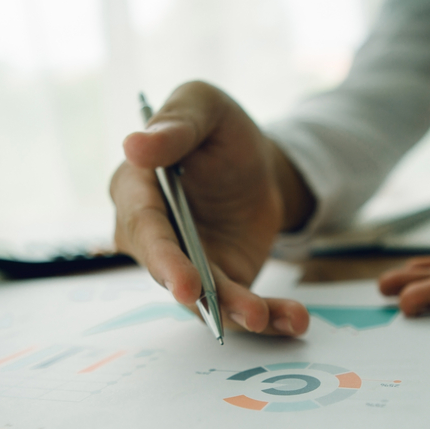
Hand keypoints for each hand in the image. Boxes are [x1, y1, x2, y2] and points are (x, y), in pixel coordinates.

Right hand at [111, 82, 313, 336]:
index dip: (163, 257)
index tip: (183, 282)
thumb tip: (134, 145)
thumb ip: (176, 125)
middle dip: (200, 297)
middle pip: (169, 273)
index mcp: (135, 190)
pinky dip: (268, 316)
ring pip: (204, 298)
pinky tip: (294, 320)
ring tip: (268, 318)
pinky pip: (236, 306)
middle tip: (233, 311)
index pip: (143, 227)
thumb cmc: (218, 130)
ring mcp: (183, 265)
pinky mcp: (216, 284)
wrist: (257, 166)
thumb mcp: (204, 108)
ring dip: (237, 312)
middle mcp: (151, 237)